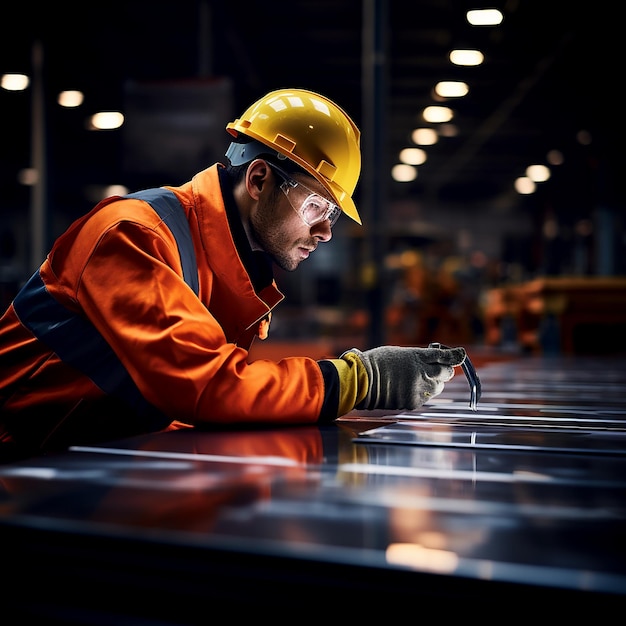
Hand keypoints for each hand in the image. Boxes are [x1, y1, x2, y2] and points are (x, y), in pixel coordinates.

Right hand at [344, 345, 466, 410]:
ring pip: (438, 387)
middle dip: (444, 371)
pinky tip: (408, 388)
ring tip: (418, 379)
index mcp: (417, 356)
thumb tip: (443, 360)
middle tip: (436, 369)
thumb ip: (422, 356)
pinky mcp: (413, 402)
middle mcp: (421, 372)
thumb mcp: (401, 352)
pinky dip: (423, 393)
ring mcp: (418, 388)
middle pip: (446, 373)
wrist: (361, 379)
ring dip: (434, 383)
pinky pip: (427, 398)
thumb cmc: (378, 362)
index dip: (453, 356)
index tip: (460, 355)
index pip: (443, 356)